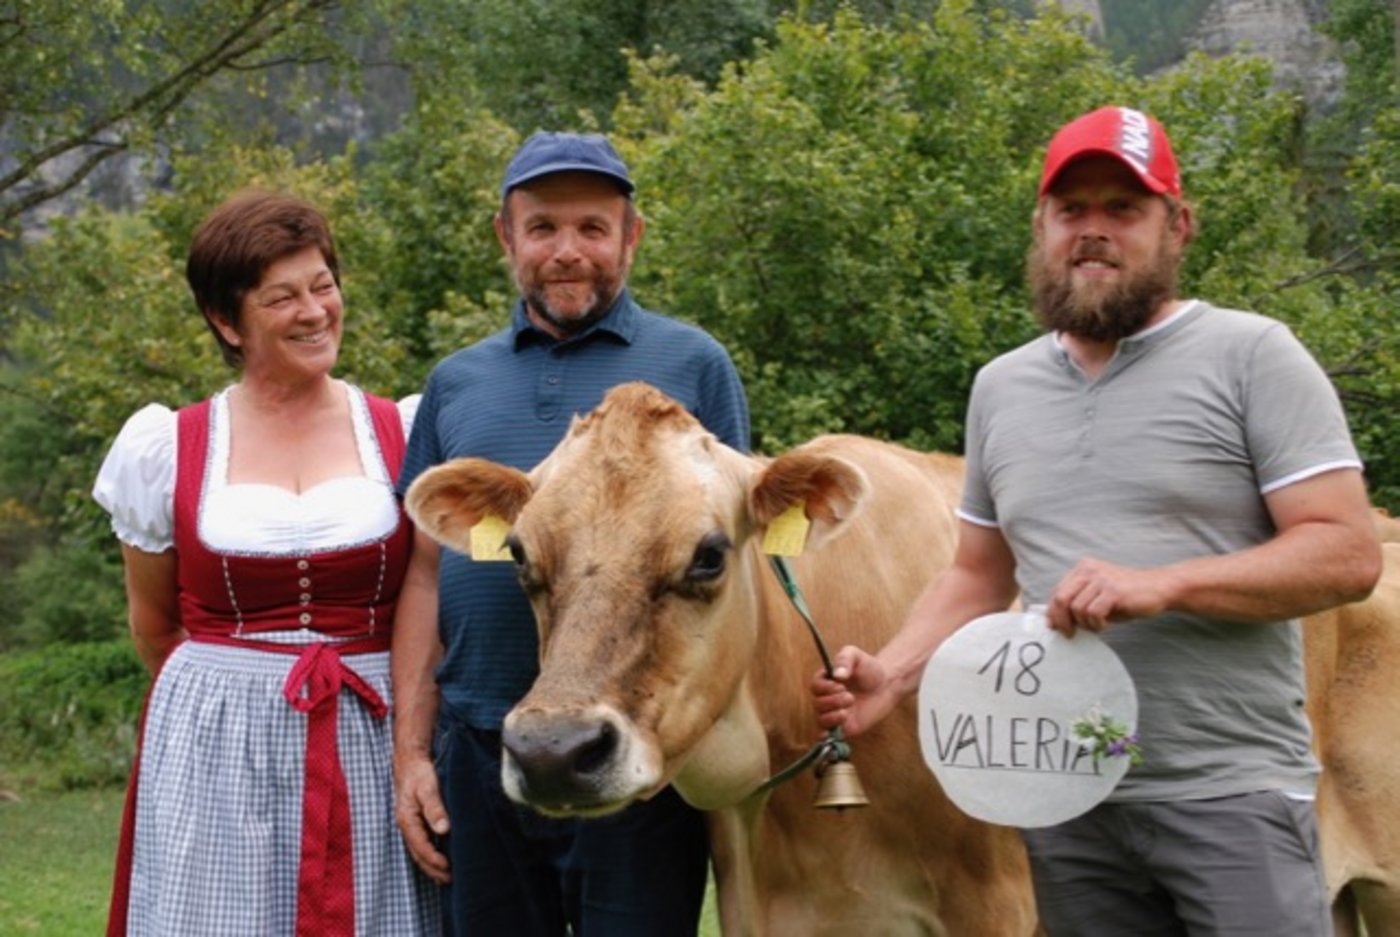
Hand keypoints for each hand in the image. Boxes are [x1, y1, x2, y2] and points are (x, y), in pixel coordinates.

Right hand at [394, 753, 451, 883]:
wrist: (411, 760)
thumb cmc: (420, 773)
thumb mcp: (428, 787)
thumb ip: (435, 808)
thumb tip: (444, 829)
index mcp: (407, 820)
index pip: (420, 847)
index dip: (434, 860)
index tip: (448, 868)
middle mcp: (406, 825)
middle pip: (418, 854)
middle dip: (432, 869)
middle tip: (449, 880)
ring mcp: (408, 824)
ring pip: (418, 851)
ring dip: (430, 865)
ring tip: (445, 877)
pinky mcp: (414, 821)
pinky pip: (420, 843)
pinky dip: (429, 854)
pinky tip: (439, 859)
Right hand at [810, 646, 898, 737]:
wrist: (886, 686)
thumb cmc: (869, 669)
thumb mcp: (856, 656)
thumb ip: (845, 659)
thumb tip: (837, 675)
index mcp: (825, 681)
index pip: (815, 687)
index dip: (826, 688)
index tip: (841, 685)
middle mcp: (826, 698)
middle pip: (818, 704)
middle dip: (833, 701)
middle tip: (850, 697)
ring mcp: (833, 713)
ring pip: (821, 720)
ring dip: (833, 716)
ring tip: (848, 710)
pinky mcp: (842, 727)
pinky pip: (827, 735)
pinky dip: (824, 736)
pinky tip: (828, 735)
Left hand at [1046, 558, 1170, 635]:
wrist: (1160, 588)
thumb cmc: (1128, 596)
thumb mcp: (1098, 596)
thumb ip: (1079, 602)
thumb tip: (1057, 622)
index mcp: (1083, 569)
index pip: (1058, 591)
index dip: (1053, 611)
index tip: (1054, 626)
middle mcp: (1089, 570)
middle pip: (1061, 598)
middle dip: (1061, 620)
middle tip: (1069, 634)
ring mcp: (1101, 579)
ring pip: (1077, 608)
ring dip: (1085, 624)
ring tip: (1098, 626)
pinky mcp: (1113, 591)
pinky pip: (1093, 613)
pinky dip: (1096, 624)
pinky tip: (1105, 625)